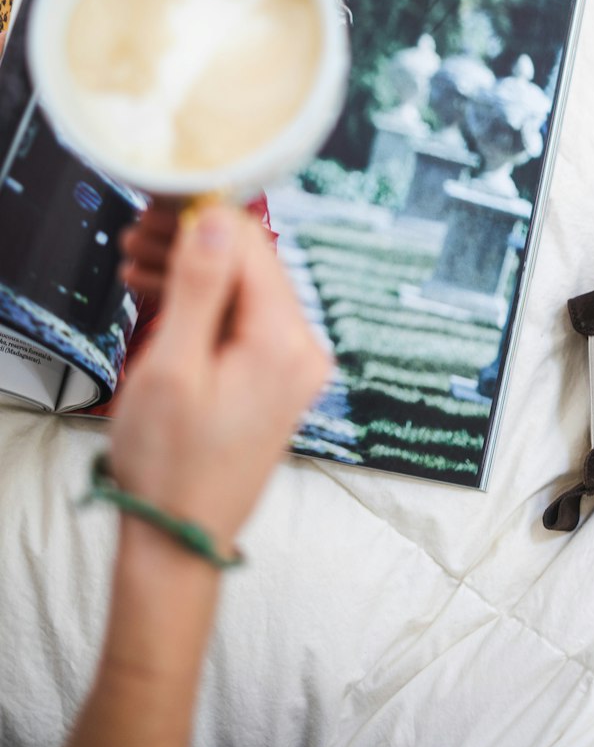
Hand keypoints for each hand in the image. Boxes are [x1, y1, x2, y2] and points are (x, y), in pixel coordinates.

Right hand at [110, 206, 329, 555]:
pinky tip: (162, 297)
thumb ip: (200, 287)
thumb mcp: (174, 367)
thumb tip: (216, 220)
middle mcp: (302, 349)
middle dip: (192, 243)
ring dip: (193, 271)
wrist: (181, 536)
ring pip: (243, 290)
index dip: (202, 218)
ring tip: (138, 266)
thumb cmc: (172, 467)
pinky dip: (205, 305)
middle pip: (250, 265)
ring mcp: (292, 365)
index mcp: (284, 342)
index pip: (253, 246)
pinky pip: (243, 321)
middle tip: (139, 235)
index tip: (158, 211)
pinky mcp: (276, 377)